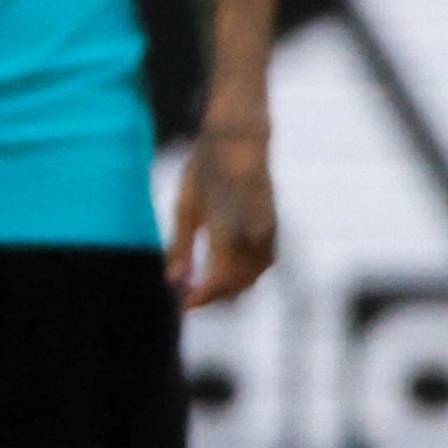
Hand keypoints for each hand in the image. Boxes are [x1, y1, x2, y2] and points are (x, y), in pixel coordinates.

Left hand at [165, 128, 276, 307]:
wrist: (240, 141)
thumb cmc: (205, 170)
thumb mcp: (184, 207)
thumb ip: (180, 247)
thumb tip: (173, 281)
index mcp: (227, 231)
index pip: (217, 281)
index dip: (200, 298)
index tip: (183, 306)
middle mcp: (253, 236)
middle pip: (236, 285)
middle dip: (214, 297)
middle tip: (189, 298)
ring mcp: (268, 233)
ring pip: (253, 278)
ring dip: (231, 288)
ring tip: (205, 286)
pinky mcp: (274, 229)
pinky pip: (263, 264)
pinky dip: (246, 274)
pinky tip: (227, 269)